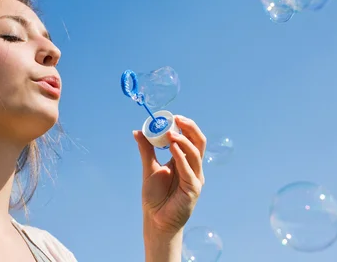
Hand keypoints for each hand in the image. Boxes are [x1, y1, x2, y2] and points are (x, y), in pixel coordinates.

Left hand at [133, 115, 206, 235]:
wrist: (156, 220)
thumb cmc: (155, 196)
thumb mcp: (149, 167)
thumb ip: (146, 149)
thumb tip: (137, 131)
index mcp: (184, 161)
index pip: (191, 138)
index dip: (185, 126)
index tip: (173, 116)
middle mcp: (193, 167)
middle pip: (199, 142)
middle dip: (190, 128)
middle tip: (177, 119)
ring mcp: (195, 178)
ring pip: (195, 154)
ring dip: (183, 141)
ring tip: (171, 133)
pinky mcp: (194, 189)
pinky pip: (189, 170)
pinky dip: (181, 157)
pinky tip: (172, 148)